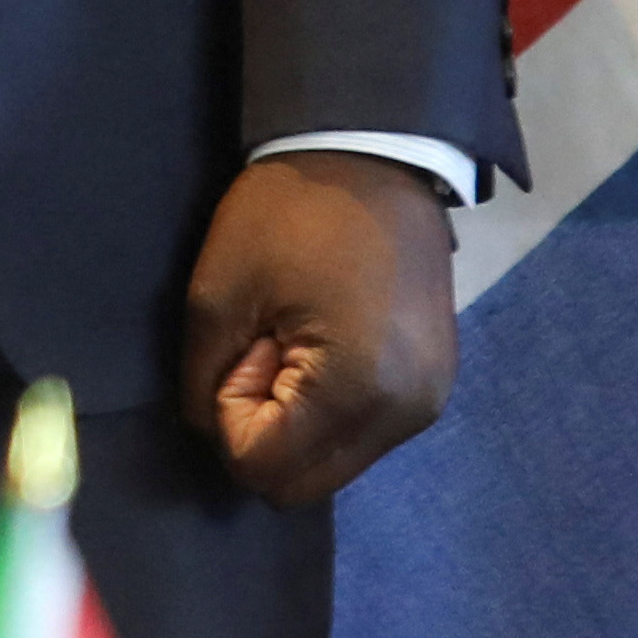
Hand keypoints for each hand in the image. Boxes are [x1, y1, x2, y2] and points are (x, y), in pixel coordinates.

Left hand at [177, 148, 457, 503]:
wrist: (374, 152)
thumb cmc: (289, 213)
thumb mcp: (218, 290)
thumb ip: (202, 378)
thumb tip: (210, 432)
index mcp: (355, 391)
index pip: (264, 467)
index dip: (231, 415)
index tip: (244, 347)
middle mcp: (405, 416)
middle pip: (304, 485)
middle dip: (265, 432)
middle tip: (263, 350)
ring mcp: (428, 404)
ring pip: (334, 464)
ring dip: (298, 422)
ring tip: (296, 339)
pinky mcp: (434, 386)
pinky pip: (365, 434)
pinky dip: (331, 409)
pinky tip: (327, 341)